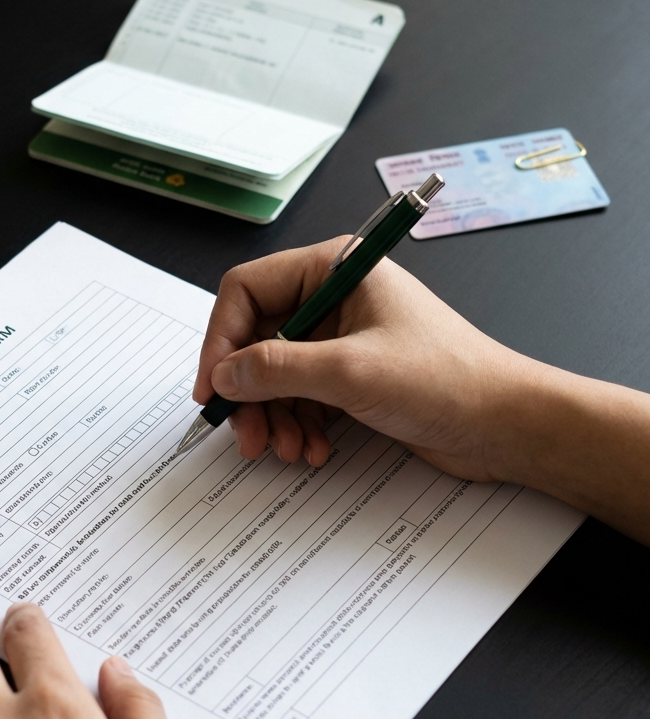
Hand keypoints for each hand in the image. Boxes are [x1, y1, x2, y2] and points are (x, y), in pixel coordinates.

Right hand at [194, 238, 649, 544]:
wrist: (506, 425)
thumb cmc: (446, 380)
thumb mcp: (350, 372)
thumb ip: (277, 369)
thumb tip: (223, 374)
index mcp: (333, 268)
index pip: (247, 290)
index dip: (221, 339)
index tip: (213, 389)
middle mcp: (332, 297)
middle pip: (255, 338)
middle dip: (249, 391)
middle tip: (246, 435)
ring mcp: (340, 338)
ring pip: (274, 374)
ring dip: (272, 417)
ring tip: (285, 450)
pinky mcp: (350, 374)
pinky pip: (300, 396)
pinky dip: (297, 425)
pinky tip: (311, 450)